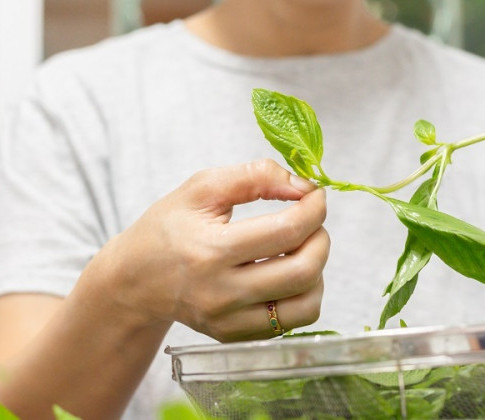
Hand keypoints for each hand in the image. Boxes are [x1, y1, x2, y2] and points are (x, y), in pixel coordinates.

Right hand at [88, 159, 328, 340]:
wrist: (134, 280)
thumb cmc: (168, 228)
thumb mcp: (202, 187)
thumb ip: (255, 176)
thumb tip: (303, 185)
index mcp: (211, 250)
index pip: (287, 230)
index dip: (315, 208)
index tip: (316, 195)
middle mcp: (222, 293)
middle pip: (304, 271)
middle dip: (321, 238)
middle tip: (312, 222)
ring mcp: (230, 322)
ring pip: (307, 304)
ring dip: (318, 270)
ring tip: (301, 249)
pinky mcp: (236, 336)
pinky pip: (294, 322)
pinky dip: (304, 294)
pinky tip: (287, 273)